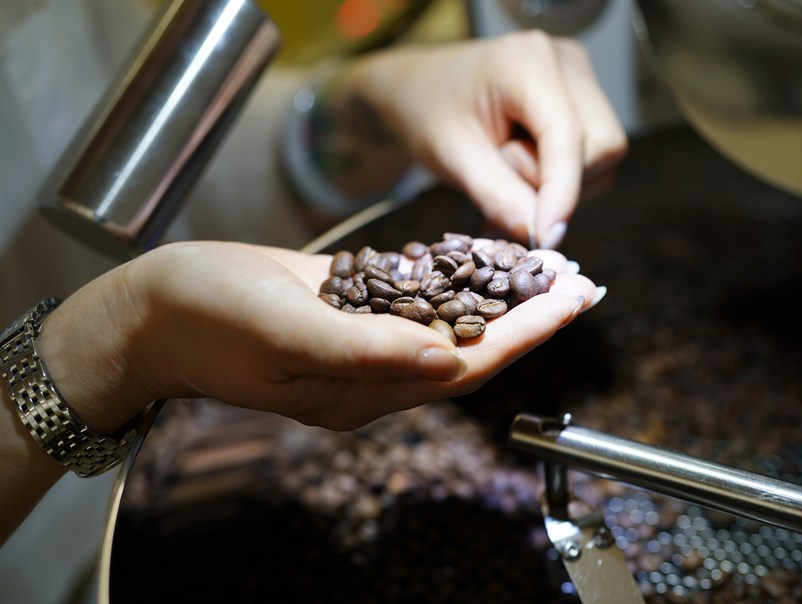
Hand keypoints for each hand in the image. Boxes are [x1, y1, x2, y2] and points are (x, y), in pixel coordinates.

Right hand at [37, 241, 601, 432]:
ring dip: (498, 298)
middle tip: (578, 280)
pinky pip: (412, 304)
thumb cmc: (208, 320)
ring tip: (544, 270)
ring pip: (447, 326)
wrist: (153, 311)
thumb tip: (446, 356)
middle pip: (469, 350)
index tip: (572, 301)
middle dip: (528, 316)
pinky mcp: (346, 314)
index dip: (525, 336)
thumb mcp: (286, 331)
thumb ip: (366, 349)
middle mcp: (370, 373)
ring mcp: (359, 345)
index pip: (466, 367)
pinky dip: (452, 283)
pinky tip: (480, 263)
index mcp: (361, 389)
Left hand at [335, 31, 626, 247]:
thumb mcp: (453, 158)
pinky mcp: (582, 99)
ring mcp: (579, 79)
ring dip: (557, 182)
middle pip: (599, 146)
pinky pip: (594, 157)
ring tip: (505, 169)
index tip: (546, 237)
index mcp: (527, 63)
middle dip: (556, 183)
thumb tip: (539, 236)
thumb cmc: (429, 113)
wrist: (422, 89)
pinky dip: (560, 178)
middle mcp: (566, 63)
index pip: (566, 135)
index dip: (561, 192)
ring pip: (602, 155)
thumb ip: (497, 196)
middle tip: (500, 181)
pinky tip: (522, 169)